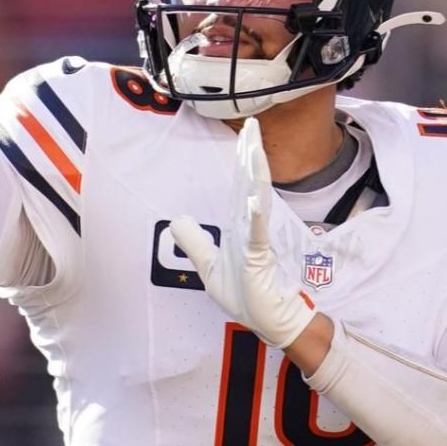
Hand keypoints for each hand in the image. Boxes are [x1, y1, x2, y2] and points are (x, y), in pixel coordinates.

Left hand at [169, 118, 317, 348]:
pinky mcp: (258, 258)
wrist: (268, 321)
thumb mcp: (208, 267)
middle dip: (250, 153)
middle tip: (253, 123)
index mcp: (239, 226)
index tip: (246, 133)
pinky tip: (255, 199)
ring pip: (255, 198)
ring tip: (255, 147)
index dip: (241, 159)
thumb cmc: (245, 295)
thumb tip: (178, 218)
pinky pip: (256, 233)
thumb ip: (195, 242)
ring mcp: (255, 240)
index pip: (239, 185)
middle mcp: (249, 226)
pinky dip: (256, 216)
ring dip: (254, 173)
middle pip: (248, 182)